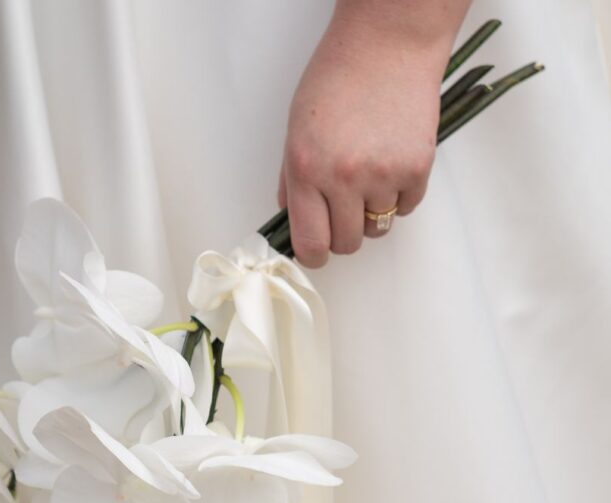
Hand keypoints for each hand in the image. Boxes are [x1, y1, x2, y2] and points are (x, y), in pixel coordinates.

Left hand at [279, 6, 459, 266]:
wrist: (388, 42)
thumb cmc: (338, 78)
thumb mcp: (296, 128)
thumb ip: (292, 179)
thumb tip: (292, 219)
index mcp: (306, 170)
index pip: (310, 243)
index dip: (314, 254)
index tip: (318, 251)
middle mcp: (343, 178)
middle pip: (347, 243)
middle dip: (343, 234)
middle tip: (344, 210)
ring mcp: (382, 175)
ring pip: (378, 228)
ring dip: (372, 212)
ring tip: (369, 176)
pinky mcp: (416, 168)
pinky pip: (406, 207)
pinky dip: (399, 195)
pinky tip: (391, 162)